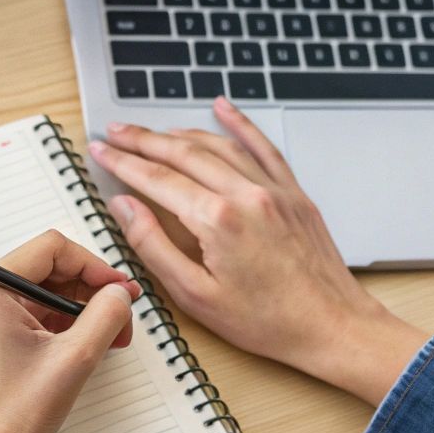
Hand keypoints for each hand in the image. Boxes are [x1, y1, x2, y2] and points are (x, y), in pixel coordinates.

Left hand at [0, 230, 141, 432]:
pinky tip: (83, 346)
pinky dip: (56, 326)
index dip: (93, 265)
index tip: (119, 288)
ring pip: (36, 296)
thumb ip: (105, 314)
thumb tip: (119, 293)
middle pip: (43, 271)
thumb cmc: (18, 416)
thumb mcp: (76, 358)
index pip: (49, 250)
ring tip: (108, 337)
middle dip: (88, 292)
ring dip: (76, 311)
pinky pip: (24, 318)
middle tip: (121, 315)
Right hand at [88, 97, 426, 405]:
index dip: (123, 163)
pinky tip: (222, 107)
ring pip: (218, 145)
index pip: (156, 179)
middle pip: (183, 153)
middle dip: (143, 140)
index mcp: (218, 220)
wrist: (331, 325)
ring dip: (180, 133)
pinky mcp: (293, 193)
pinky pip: (262, 146)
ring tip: (152, 131)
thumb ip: (153, 245)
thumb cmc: (267, 321)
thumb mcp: (194, 296)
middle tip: (116, 132)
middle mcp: (246, 195)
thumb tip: (124, 207)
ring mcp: (273, 189)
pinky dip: (240, 124)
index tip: (102, 151)